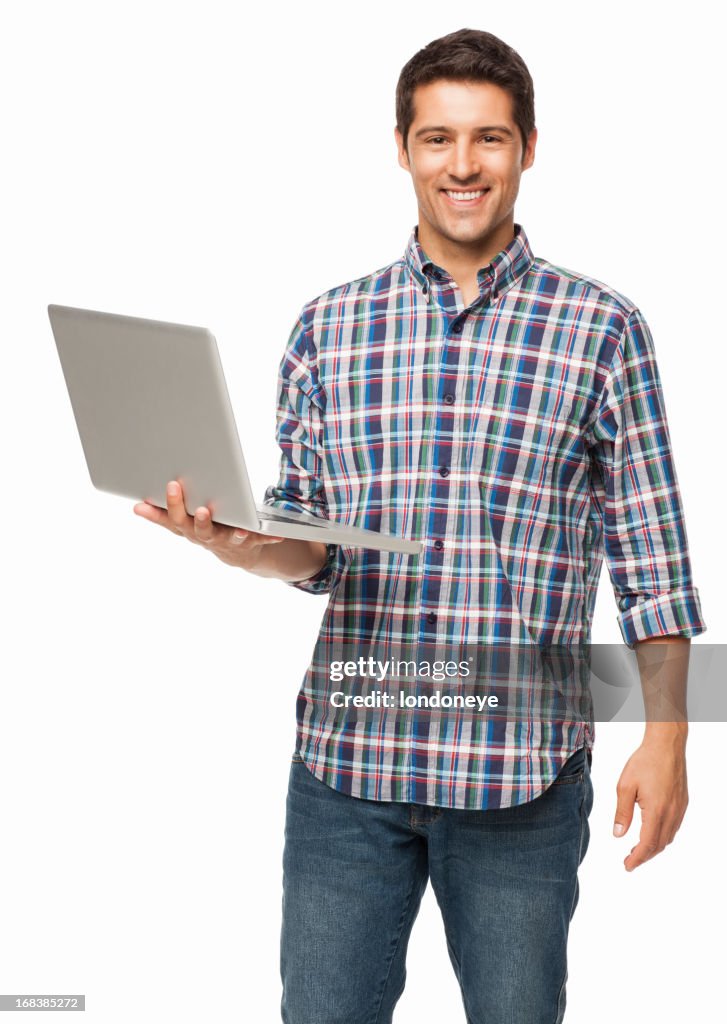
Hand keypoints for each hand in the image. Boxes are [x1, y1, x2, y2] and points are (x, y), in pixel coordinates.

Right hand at [133, 479, 284, 571]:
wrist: (233, 553)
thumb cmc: (202, 530)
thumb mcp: (179, 524)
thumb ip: (160, 515)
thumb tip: (136, 506)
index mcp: (188, 529)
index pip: (175, 518)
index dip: (172, 504)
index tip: (172, 485)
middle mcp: (207, 537)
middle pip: (201, 530)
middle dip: (201, 520)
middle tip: (202, 509)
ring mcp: (227, 541)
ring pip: (229, 537)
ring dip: (234, 533)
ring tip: (238, 528)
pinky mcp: (248, 542)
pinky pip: (259, 539)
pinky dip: (268, 537)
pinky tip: (278, 534)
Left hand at [612, 729, 688, 871]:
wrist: (666, 746)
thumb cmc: (644, 762)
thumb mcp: (625, 786)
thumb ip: (622, 812)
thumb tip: (618, 835)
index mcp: (656, 811)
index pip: (647, 844)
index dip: (637, 858)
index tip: (627, 866)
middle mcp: (671, 814)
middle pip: (659, 845)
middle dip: (644, 856)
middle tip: (629, 861)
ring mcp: (679, 809)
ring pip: (668, 838)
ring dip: (654, 847)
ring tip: (638, 849)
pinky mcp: (683, 803)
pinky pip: (674, 827)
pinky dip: (662, 836)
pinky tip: (652, 833)